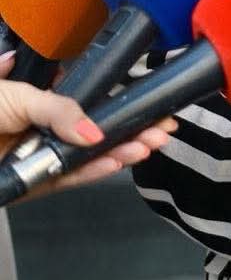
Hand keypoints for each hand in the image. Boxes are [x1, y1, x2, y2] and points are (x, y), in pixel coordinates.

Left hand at [0, 51, 175, 195]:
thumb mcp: (18, 95)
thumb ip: (60, 109)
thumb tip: (94, 128)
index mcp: (42, 101)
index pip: (90, 102)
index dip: (120, 103)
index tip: (149, 103)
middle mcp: (46, 130)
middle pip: (97, 133)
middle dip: (131, 131)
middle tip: (162, 129)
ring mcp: (43, 157)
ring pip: (90, 158)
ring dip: (121, 152)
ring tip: (149, 145)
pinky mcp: (35, 184)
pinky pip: (70, 179)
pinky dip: (94, 172)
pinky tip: (117, 162)